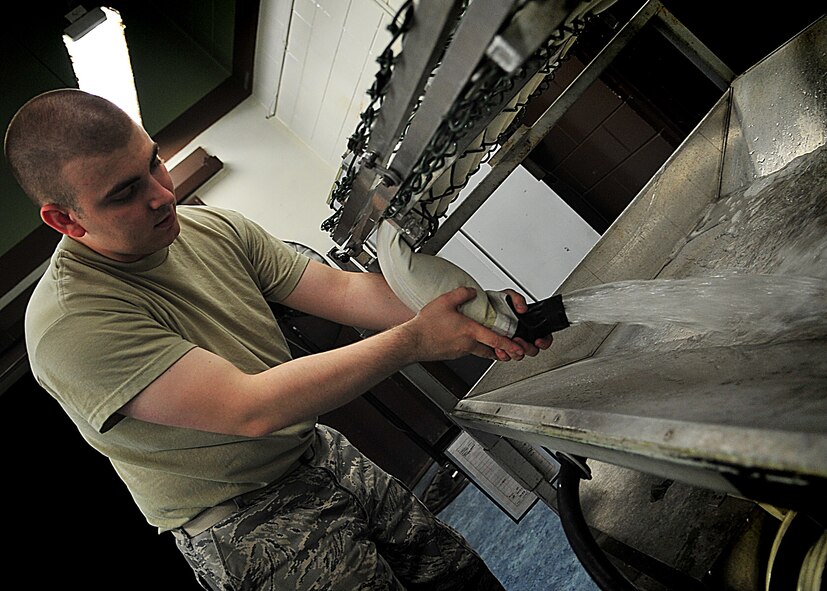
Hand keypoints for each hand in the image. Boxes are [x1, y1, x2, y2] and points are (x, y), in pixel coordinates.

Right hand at [405, 287, 531, 361]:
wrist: (412, 342)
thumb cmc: (426, 325)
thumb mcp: (445, 301)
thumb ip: (462, 294)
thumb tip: (472, 292)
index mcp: (470, 332)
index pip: (496, 340)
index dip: (510, 345)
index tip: (519, 348)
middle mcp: (468, 344)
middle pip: (492, 352)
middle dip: (504, 352)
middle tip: (511, 351)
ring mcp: (460, 352)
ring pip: (481, 353)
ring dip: (490, 351)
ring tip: (495, 348)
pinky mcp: (452, 354)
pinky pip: (468, 352)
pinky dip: (474, 349)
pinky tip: (468, 342)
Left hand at [500, 289, 553, 356]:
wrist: (478, 309)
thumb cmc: (495, 303)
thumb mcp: (507, 295)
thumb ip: (517, 298)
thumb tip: (523, 308)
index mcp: (528, 325)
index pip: (544, 337)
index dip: (544, 342)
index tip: (538, 340)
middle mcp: (522, 336)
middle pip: (532, 350)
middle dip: (527, 348)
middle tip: (518, 340)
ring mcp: (511, 344)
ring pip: (519, 355)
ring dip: (514, 352)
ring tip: (507, 344)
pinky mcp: (500, 349)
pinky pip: (505, 357)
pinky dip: (502, 355)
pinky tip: (498, 349)